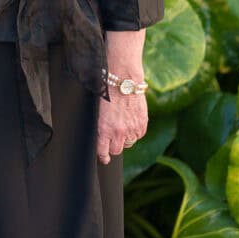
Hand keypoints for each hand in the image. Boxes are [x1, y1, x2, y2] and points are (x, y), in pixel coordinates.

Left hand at [98, 29, 147, 163]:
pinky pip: (138, 135)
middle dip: (113, 146)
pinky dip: (135, 131)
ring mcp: (132, 129)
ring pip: (129, 143)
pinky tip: (130, 121)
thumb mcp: (96, 111)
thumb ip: (99, 126)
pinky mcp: (142, 124)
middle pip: (116, 151)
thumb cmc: (104, 91)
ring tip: (121, 125)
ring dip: (125, 138)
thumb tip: (99, 136)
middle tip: (111, 139)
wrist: (122, 79)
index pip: (103, 153)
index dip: (102, 156)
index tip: (103, 158)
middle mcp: (118, 133)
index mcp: (103, 130)